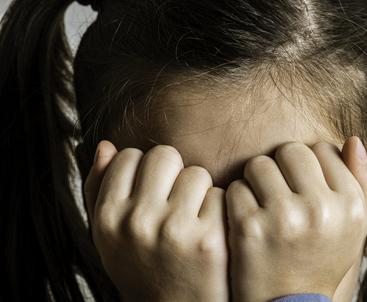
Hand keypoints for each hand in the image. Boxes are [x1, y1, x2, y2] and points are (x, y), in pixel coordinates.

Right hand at [83, 141, 228, 301]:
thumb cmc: (143, 268)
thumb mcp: (109, 236)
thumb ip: (100, 189)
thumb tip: (107, 145)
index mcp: (108, 218)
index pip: (129, 155)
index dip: (144, 170)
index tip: (151, 190)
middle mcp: (138, 222)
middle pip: (165, 155)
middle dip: (173, 172)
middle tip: (176, 200)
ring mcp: (175, 230)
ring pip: (196, 172)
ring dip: (199, 190)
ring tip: (193, 218)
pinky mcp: (211, 239)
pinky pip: (221, 194)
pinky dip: (220, 209)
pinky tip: (212, 230)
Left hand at [225, 136, 366, 300]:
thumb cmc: (321, 260)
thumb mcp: (354, 227)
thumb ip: (362, 182)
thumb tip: (353, 140)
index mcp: (351, 205)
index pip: (323, 149)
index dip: (309, 167)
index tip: (304, 190)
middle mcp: (321, 209)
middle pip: (290, 150)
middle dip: (281, 168)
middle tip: (280, 195)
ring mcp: (284, 218)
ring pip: (259, 164)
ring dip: (256, 182)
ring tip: (263, 207)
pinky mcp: (249, 228)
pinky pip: (236, 188)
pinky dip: (236, 202)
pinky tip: (247, 222)